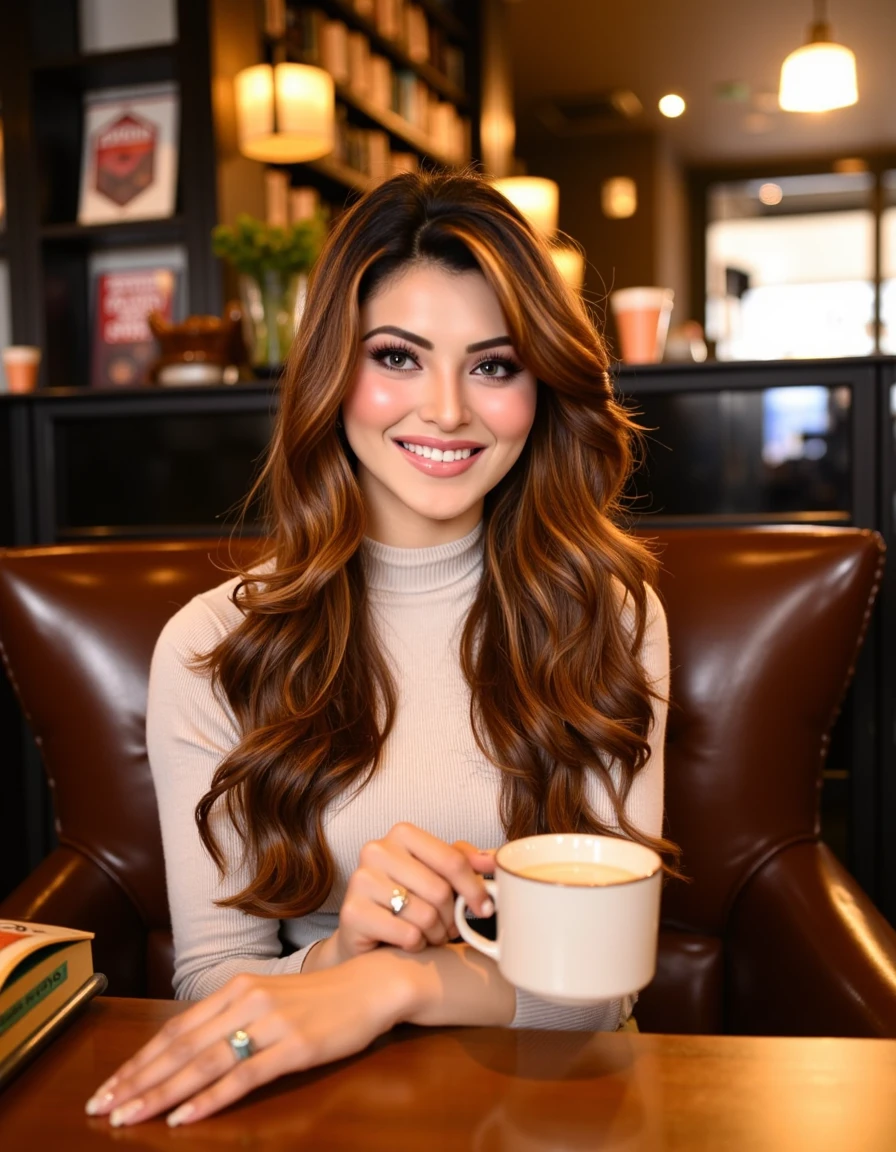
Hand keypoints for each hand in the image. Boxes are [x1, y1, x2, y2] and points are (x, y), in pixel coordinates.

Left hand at [84, 953, 412, 1127]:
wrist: (371, 986)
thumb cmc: (320, 998)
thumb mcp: (268, 1000)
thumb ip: (231, 1019)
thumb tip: (187, 1048)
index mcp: (237, 988)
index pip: (176, 1029)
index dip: (139, 1059)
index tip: (109, 1086)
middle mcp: (247, 1000)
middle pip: (181, 1046)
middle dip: (138, 1080)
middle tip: (103, 1108)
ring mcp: (271, 1023)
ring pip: (204, 1062)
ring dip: (162, 1093)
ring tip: (129, 1118)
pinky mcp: (294, 1046)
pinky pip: (243, 1076)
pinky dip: (209, 1098)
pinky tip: (185, 1117)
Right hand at [309, 822, 494, 969]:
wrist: (367, 935)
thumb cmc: (409, 900)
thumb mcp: (438, 874)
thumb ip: (464, 861)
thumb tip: (494, 859)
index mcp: (402, 834)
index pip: (452, 859)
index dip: (475, 888)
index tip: (485, 908)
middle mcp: (377, 850)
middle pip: (440, 890)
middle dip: (451, 918)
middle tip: (447, 928)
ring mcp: (360, 880)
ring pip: (424, 914)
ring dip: (435, 933)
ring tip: (428, 934)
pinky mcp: (351, 912)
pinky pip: (406, 934)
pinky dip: (416, 945)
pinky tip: (408, 942)